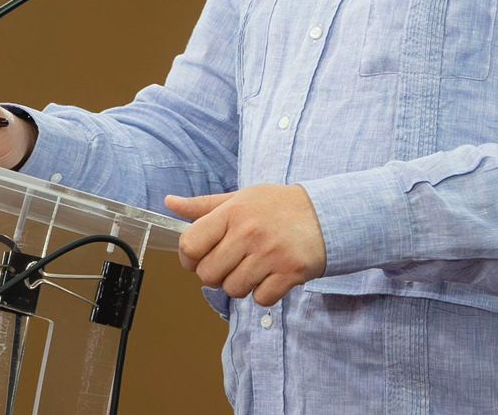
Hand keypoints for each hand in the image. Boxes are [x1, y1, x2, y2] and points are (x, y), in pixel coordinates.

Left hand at [167, 184, 327, 306]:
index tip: (199, 257)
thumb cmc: (278, 206)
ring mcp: (270, 254)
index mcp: (233, 212)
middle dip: (215, 275)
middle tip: (231, 263)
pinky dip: (264, 293)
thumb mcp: (241, 198)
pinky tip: (272, 276)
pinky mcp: (290, 272)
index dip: (189, 257)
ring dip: (240, 285)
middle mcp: (249, 232)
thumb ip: (204, 206)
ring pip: (233, 290)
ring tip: (254, 268)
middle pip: (208, 274)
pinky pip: (261, 299)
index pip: (190, 244)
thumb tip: (170, 203)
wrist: (327, 214)